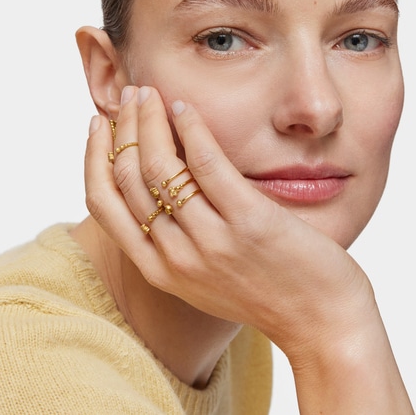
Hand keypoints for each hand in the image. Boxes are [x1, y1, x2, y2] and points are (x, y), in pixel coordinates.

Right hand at [84, 85, 413, 412]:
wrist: (321, 322)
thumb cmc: (265, 291)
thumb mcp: (204, 275)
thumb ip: (177, 239)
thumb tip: (161, 185)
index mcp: (159, 269)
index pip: (103, 203)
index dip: (94, 156)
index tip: (99, 123)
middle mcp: (176, 257)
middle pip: (128, 177)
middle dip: (123, 127)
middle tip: (132, 95)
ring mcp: (211, 241)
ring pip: (159, 166)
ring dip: (149, 120)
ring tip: (152, 94)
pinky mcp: (249, 222)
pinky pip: (207, 164)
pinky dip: (190, 128)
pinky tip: (185, 108)